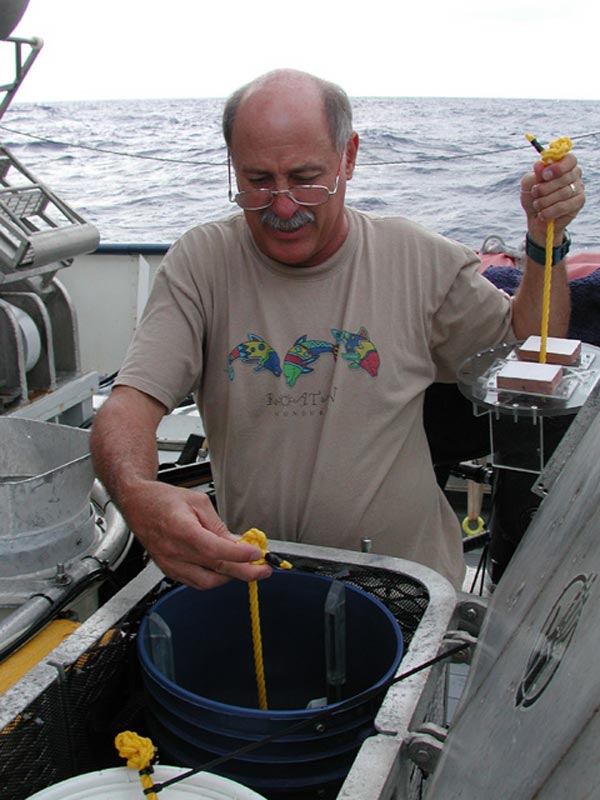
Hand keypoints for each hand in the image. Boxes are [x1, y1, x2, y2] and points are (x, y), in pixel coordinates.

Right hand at [120, 480, 271, 589]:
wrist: (137, 504)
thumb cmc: (163, 499)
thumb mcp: (198, 502)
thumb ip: (218, 525)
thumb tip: (237, 542)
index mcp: (182, 530)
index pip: (217, 551)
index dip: (241, 555)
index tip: (257, 553)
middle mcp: (175, 552)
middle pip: (216, 570)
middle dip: (245, 573)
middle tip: (263, 570)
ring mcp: (170, 564)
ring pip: (207, 582)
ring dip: (229, 577)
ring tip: (244, 567)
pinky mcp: (168, 570)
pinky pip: (195, 582)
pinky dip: (213, 578)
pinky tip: (224, 569)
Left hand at [520, 152, 584, 244]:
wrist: (535, 218)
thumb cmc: (533, 197)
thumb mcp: (529, 184)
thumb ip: (535, 175)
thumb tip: (539, 164)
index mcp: (563, 165)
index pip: (569, 160)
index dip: (557, 167)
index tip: (544, 175)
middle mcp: (574, 175)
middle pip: (565, 177)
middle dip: (545, 188)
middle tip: (534, 193)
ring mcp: (578, 188)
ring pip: (564, 192)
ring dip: (545, 201)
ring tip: (536, 205)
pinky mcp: (578, 203)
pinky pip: (564, 206)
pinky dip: (550, 211)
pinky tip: (542, 214)